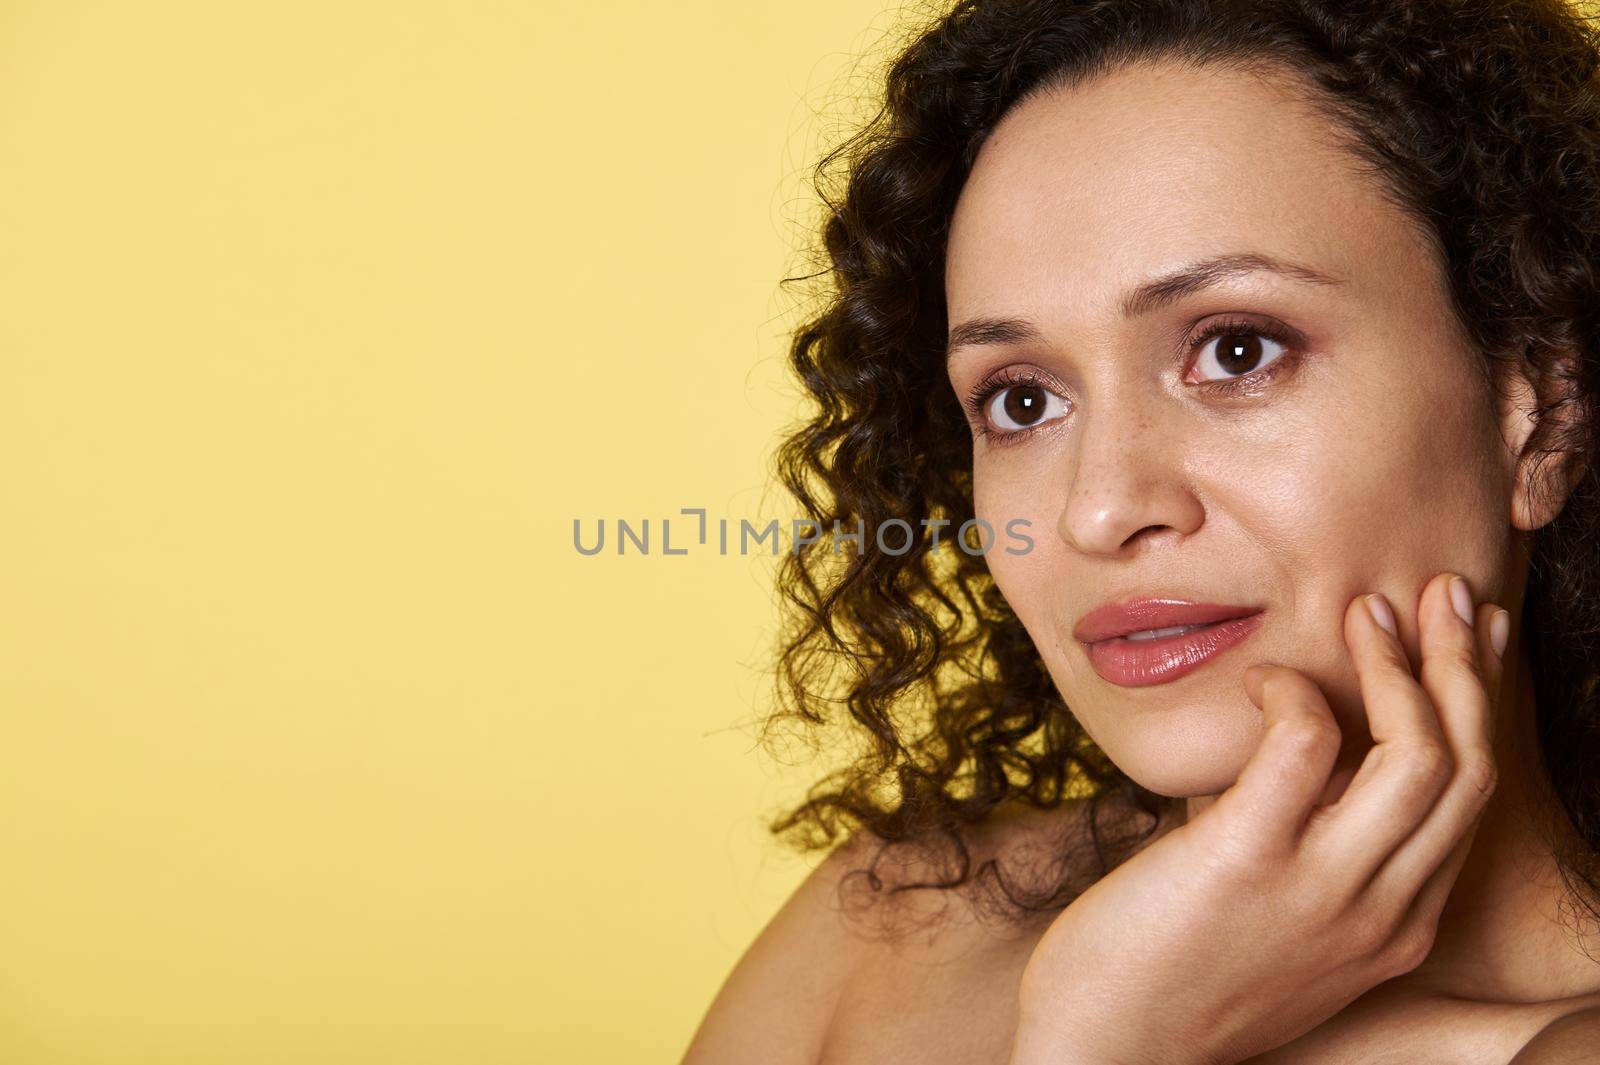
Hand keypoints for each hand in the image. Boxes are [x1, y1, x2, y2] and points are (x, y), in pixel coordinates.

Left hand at [1007, 571, 1507, 1064]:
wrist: (1108, 1054)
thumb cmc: (1172, 976)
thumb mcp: (1276, 923)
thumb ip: (1307, 852)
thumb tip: (1299, 755)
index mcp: (1394, 926)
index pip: (1469, 800)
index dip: (1477, 705)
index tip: (1470, 642)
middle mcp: (1378, 912)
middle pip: (1465, 767)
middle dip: (1465, 665)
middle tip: (1444, 593)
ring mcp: (1320, 890)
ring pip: (1418, 755)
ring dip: (1400, 664)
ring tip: (1365, 610)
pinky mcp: (1246, 859)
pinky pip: (1305, 744)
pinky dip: (1294, 692)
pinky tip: (1264, 678)